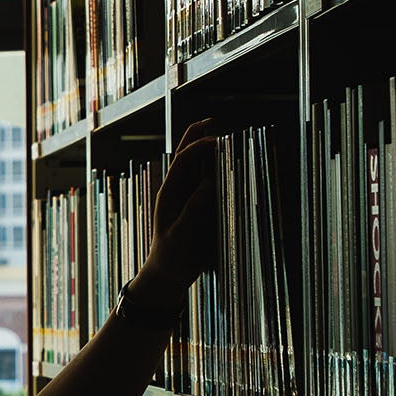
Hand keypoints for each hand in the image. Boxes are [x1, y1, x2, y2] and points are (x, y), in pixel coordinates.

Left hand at [140, 118, 224, 295]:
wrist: (168, 275)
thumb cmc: (170, 256)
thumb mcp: (179, 234)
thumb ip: (192, 210)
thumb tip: (208, 184)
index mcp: (169, 192)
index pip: (183, 160)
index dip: (199, 146)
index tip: (218, 139)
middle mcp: (177, 190)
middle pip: (187, 156)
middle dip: (197, 137)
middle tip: (212, 120)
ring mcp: (187, 197)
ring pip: (197, 167)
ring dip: (208, 151)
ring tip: (222, 134)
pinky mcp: (197, 207)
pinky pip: (207, 183)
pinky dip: (216, 170)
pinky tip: (227, 163)